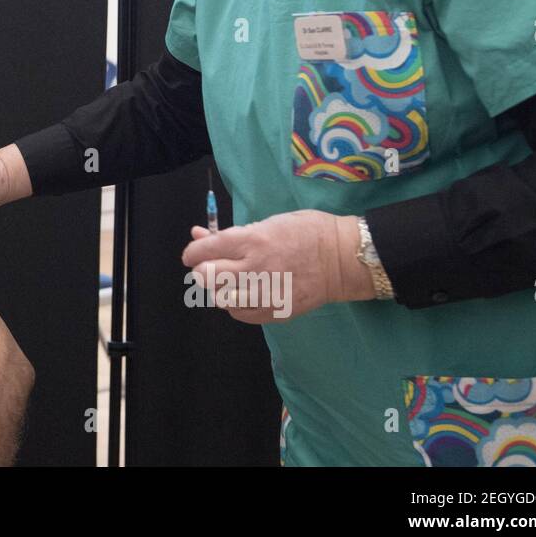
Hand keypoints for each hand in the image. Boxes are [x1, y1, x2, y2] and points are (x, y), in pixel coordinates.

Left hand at [181, 210, 373, 323]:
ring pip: (220, 298)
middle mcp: (254, 268)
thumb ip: (230, 233)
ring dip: (219, 289)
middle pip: (206, 278)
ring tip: (232, 280)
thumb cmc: (306, 232)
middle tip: (211, 267)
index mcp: (252, 240)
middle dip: (203, 271)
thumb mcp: (268, 222)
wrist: (342, 259)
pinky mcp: (274, 311)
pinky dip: (235, 304)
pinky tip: (245, 293)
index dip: (192, 253)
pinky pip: (239, 314)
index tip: (192, 255)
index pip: (205, 251)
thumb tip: (198, 235)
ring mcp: (264, 293)